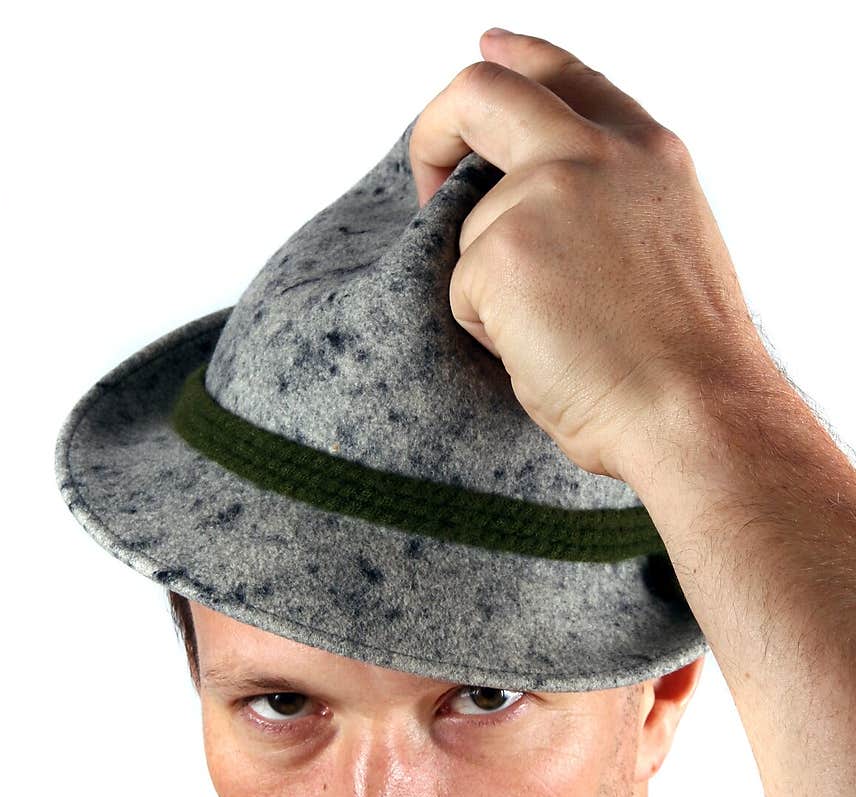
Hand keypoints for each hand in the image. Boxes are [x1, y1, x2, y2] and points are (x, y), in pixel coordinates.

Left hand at [409, 29, 773, 480]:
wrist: (695, 412)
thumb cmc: (686, 359)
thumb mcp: (667, 240)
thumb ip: (611, 198)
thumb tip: (542, 200)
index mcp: (645, 151)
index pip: (564, 77)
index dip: (514, 62)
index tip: (486, 56)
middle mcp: (594, 153)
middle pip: (480, 97)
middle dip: (435, 132)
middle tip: (426, 184)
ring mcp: (544, 195)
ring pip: (470, 232)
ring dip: (492, 289)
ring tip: (556, 336)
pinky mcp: (501, 252)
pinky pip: (461, 293)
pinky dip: (486, 332)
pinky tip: (542, 353)